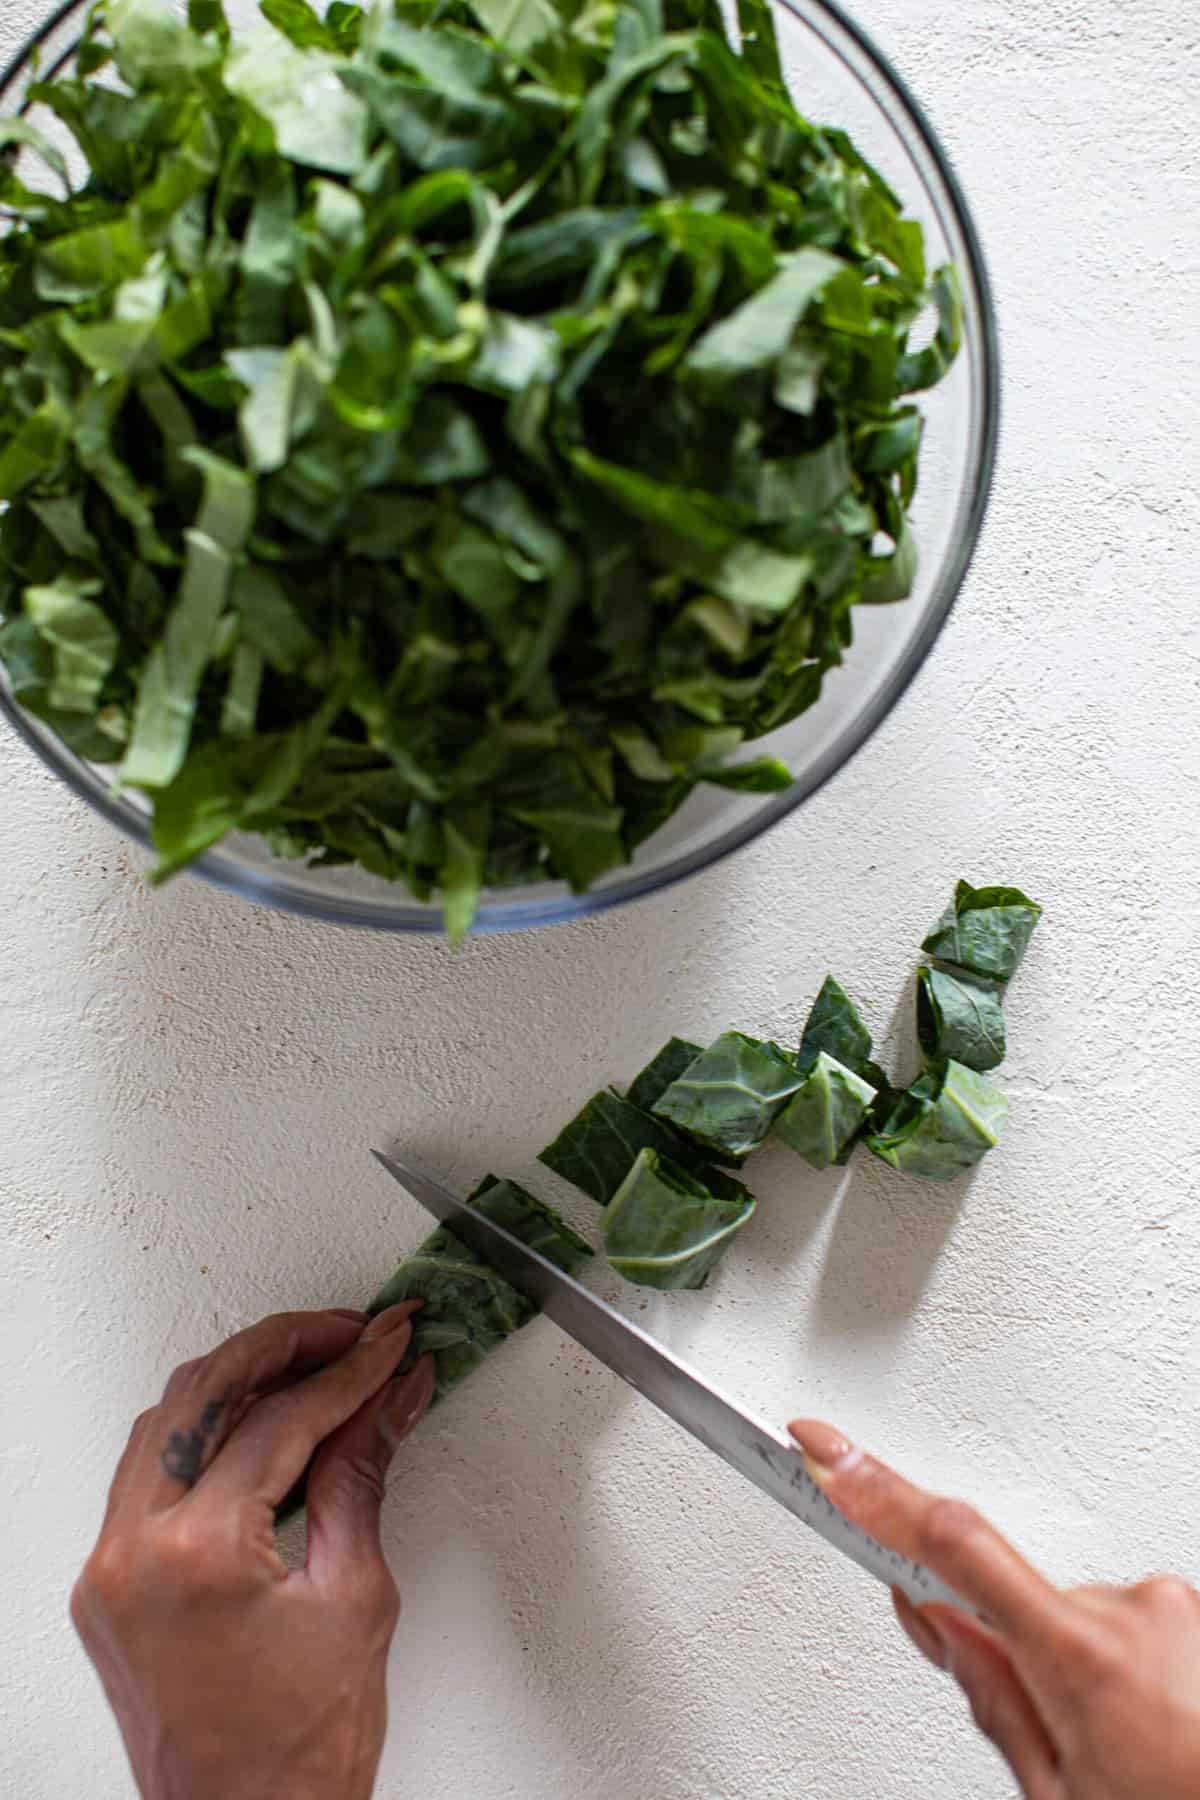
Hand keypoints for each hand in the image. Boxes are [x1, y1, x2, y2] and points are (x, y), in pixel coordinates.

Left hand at [72, 1305, 434, 1799]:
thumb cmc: (299, 1753)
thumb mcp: (354, 1597)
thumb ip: (361, 1477)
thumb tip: (388, 1399)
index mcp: (193, 1558)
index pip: (279, 1420)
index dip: (347, 1372)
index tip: (389, 1344)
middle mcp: (130, 1555)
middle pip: (203, 1395)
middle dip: (284, 1348)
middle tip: (349, 1333)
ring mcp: (107, 1572)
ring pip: (165, 1425)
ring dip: (238, 1382)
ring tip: (311, 1365)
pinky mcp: (106, 1589)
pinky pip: (146, 1476)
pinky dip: (203, 1435)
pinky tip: (255, 1424)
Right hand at [788, 1421, 1199, 1798]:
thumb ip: (993, 1701)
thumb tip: (940, 1625)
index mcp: (1082, 1656)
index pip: (950, 1544)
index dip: (875, 1490)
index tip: (822, 1446)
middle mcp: (1138, 1608)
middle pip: (1027, 1604)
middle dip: (1026, 1659)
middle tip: (1068, 1754)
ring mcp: (1184, 1607)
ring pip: (1091, 1621)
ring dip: (1096, 1675)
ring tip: (1145, 1763)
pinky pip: (1148, 1627)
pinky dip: (1146, 1675)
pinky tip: (1173, 1736)